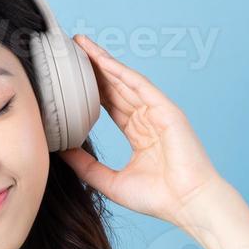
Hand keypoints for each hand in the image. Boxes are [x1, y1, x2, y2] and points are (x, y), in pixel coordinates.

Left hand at [59, 34, 227, 226]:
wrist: (187, 205)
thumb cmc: (158, 198)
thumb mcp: (110, 181)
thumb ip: (86, 165)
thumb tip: (61, 151)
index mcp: (139, 134)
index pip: (110, 104)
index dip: (91, 88)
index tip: (70, 77)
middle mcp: (148, 119)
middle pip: (115, 87)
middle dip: (94, 68)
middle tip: (70, 49)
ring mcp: (158, 112)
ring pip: (125, 81)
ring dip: (103, 61)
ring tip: (81, 44)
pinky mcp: (166, 110)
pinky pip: (140, 85)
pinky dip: (120, 71)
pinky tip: (102, 59)